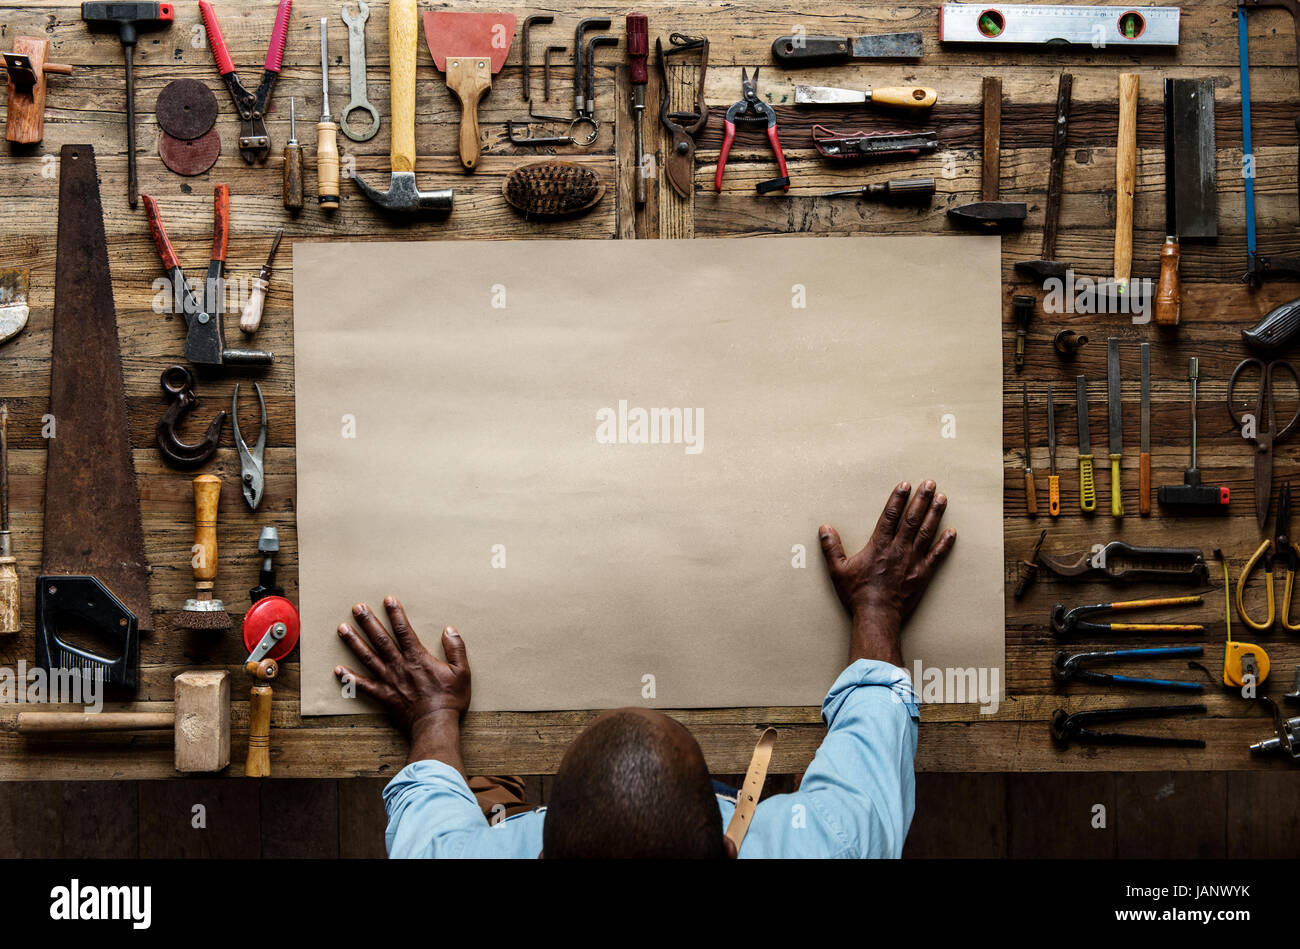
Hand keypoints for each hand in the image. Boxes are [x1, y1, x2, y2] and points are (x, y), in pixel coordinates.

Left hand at [334, 597, 470, 733]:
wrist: (435, 725)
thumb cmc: (450, 699)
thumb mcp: (462, 672)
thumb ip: (456, 648)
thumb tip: (449, 629)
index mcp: (418, 658)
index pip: (404, 630)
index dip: (396, 614)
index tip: (388, 599)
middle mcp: (400, 666)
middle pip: (381, 639)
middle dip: (369, 622)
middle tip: (357, 607)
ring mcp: (389, 681)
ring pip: (368, 657)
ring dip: (354, 642)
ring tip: (342, 628)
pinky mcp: (383, 696)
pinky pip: (363, 686)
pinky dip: (350, 678)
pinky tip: (338, 669)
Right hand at [818, 481, 955, 664]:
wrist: (877, 616)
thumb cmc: (857, 594)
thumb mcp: (838, 570)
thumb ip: (832, 548)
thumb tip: (824, 529)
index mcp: (879, 546)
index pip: (890, 516)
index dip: (898, 499)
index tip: (906, 485)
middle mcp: (898, 550)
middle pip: (912, 519)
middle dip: (922, 500)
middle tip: (930, 484)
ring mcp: (913, 561)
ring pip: (926, 532)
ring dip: (935, 514)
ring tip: (942, 498)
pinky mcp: (923, 574)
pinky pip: (937, 556)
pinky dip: (945, 544)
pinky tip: (952, 532)